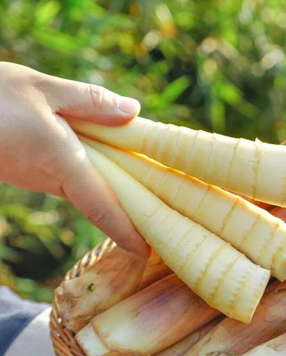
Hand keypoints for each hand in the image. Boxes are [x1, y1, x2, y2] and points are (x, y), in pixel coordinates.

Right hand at [0, 62, 148, 256]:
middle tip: (170, 214)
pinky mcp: (31, 170)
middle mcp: (53, 179)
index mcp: (63, 163)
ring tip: (156, 186)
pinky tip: (117, 160)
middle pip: (103, 200)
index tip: (148, 251)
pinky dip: (99, 173)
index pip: (103, 207)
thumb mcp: (43, 89)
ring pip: (90, 188)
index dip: (127, 231)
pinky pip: (74, 178)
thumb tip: (134, 112)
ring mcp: (39, 178)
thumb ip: (90, 102)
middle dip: (134, 208)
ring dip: (120, 189)